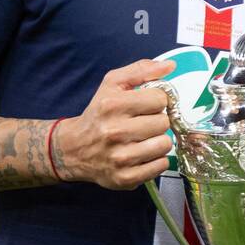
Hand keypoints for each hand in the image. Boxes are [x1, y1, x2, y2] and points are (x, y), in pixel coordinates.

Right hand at [54, 58, 176, 189]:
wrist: (74, 149)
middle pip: (163, 123)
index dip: (156, 101)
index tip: (146, 105)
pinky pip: (161, 166)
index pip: (159, 99)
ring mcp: (120, 157)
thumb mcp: (112, 84)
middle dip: (157, 121)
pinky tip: (143, 154)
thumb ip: (141, 70)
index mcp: (112, 105)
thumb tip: (170, 66)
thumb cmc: (98, 114)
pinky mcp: (125, 178)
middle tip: (143, 124)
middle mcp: (114, 131)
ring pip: (165, 144)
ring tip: (143, 139)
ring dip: (158, 141)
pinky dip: (156, 160)